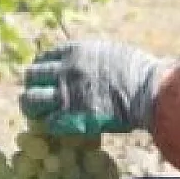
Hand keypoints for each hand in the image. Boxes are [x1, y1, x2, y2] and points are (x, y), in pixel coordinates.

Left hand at [19, 40, 170, 136]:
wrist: (149, 91)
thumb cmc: (138, 71)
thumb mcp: (109, 52)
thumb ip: (89, 57)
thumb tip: (83, 63)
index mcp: (74, 51)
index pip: (42, 58)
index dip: (41, 70)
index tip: (45, 79)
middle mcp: (64, 70)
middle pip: (30, 77)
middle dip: (32, 87)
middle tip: (38, 98)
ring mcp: (65, 94)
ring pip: (30, 100)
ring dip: (32, 108)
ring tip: (39, 114)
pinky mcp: (71, 117)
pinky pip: (47, 122)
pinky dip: (49, 126)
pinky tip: (57, 127)